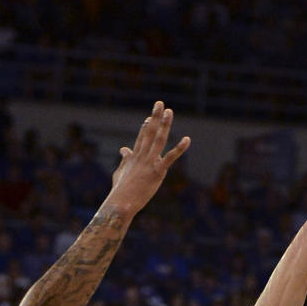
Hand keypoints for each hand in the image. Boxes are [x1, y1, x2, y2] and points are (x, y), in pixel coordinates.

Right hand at [108, 101, 190, 217]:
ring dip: (164, 124)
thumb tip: (124, 149)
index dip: (146, 126)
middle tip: (160, 103)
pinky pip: (171, 157)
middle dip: (155, 117)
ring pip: (159, 139)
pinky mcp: (157, 171)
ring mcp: (150, 163)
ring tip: (169, 111)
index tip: (150, 117)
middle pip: (149, 132)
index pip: (141, 138)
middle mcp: (142, 156)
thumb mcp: (120, 173)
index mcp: (134, 157)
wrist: (121, 202)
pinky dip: (179, 148)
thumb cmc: (120, 191)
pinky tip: (187, 139)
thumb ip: (124, 160)